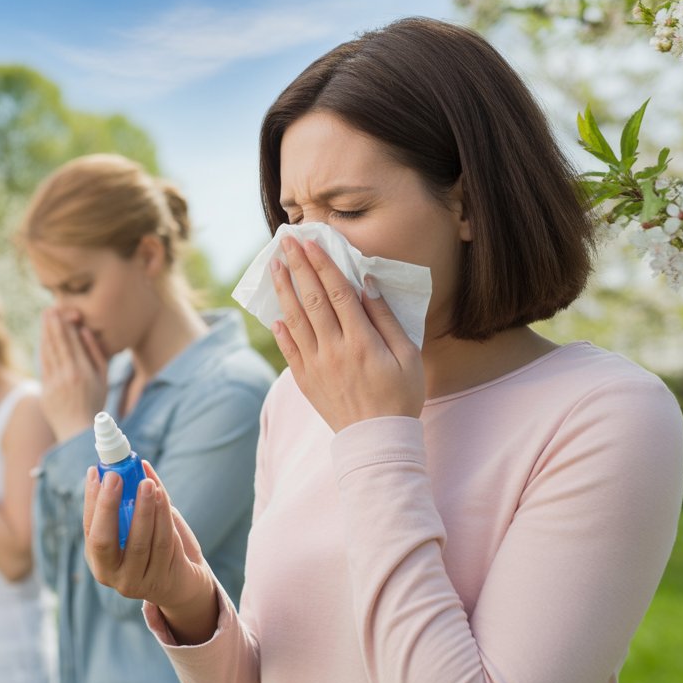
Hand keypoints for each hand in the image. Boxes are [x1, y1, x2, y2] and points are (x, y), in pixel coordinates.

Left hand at [39, 307, 107, 440]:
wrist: (78, 431)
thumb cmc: (95, 404)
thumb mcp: (103, 379)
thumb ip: (96, 354)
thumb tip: (84, 332)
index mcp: (84, 372)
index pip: (73, 343)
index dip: (66, 326)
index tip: (62, 312)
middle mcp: (68, 376)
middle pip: (58, 344)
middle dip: (53, 325)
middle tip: (49, 309)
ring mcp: (54, 383)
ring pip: (48, 352)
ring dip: (45, 333)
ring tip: (45, 318)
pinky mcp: (45, 389)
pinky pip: (43, 365)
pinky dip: (42, 349)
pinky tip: (42, 339)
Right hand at [83, 461, 211, 612]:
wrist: (180, 584)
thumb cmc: (152, 548)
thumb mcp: (135, 528)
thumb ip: (131, 500)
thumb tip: (136, 464)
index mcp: (98, 560)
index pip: (90, 528)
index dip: (92, 500)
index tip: (96, 472)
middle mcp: (112, 575)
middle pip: (105, 541)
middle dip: (108, 506)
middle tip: (116, 476)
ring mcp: (137, 581)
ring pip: (139, 542)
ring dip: (142, 509)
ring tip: (146, 483)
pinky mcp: (163, 579)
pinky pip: (163, 544)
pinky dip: (162, 518)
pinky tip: (162, 496)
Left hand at [270, 236, 424, 431]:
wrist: (378, 440)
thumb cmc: (401, 395)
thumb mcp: (407, 355)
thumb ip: (386, 318)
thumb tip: (368, 284)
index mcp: (362, 340)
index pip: (337, 293)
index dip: (322, 265)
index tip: (311, 243)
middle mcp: (334, 350)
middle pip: (311, 300)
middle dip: (298, 267)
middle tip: (286, 242)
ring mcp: (316, 366)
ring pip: (295, 320)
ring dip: (283, 291)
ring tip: (275, 267)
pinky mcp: (306, 381)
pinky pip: (289, 351)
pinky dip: (281, 331)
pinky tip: (276, 315)